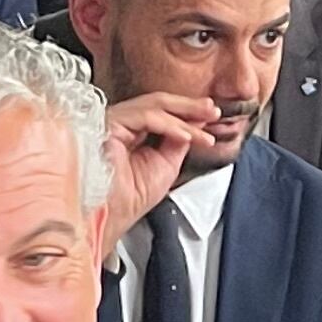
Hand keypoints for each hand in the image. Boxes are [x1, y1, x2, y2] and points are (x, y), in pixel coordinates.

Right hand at [96, 91, 220, 256]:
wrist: (108, 217)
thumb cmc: (127, 200)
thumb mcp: (166, 167)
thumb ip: (176, 142)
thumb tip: (190, 126)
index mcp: (130, 134)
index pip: (161, 114)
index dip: (187, 115)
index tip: (209, 119)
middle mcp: (119, 124)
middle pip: (157, 104)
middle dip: (189, 107)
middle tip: (212, 110)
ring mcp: (112, 121)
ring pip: (154, 106)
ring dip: (185, 115)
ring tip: (204, 126)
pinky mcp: (108, 123)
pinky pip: (146, 116)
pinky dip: (170, 125)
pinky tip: (187, 135)